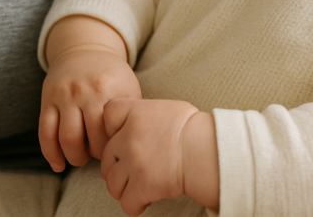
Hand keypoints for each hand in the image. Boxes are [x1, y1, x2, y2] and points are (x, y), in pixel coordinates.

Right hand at [39, 17, 141, 171]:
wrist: (84, 49)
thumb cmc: (110, 75)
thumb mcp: (127, 85)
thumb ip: (131, 111)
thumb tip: (136, 142)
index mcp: (108, 87)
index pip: (112, 131)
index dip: (114, 147)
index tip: (116, 149)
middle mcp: (85, 90)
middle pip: (89, 138)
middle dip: (95, 155)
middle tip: (99, 155)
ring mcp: (64, 95)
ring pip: (66, 138)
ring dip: (75, 157)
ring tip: (81, 157)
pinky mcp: (48, 99)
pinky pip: (45, 133)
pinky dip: (51, 154)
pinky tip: (59, 165)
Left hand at [101, 97, 219, 215]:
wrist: (204, 149)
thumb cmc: (192, 128)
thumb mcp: (165, 108)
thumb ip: (143, 114)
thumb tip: (136, 124)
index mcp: (136, 113)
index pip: (107, 114)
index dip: (113, 127)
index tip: (123, 136)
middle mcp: (129, 137)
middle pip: (107, 155)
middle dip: (118, 165)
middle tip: (132, 170)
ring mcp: (133, 162)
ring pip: (112, 183)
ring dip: (123, 187)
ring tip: (138, 185)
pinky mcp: (142, 186)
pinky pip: (126, 203)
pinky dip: (135, 204)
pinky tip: (146, 198)